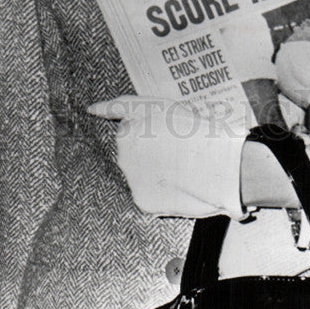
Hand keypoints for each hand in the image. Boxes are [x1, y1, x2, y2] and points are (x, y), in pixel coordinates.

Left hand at [88, 95, 248, 218]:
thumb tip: (115, 119)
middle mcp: (125, 145)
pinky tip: (180, 185)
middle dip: (146, 149)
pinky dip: (160, 191)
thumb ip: (146, 114)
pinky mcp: (140, 198)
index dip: (107, 110)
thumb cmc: (203, 134)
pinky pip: (148, 193)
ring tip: (182, 169)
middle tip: (175, 150)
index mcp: (135, 117)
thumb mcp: (175, 110)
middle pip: (130, 146)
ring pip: (138, 171)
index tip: (92, 110)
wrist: (217, 165)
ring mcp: (130, 173)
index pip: (118, 111)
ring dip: (153, 171)